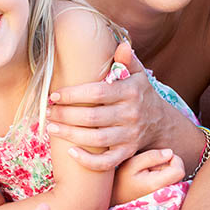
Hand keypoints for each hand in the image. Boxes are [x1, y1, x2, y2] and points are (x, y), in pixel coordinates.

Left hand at [47, 43, 177, 170]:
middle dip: (66, 115)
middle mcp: (131, 114)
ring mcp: (129, 136)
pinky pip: (106, 163)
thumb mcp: (138, 74)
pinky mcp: (127, 152)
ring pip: (96, 140)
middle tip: (49, 113)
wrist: (160, 122)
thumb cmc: (140, 93)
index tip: (54, 95)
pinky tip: (70, 151)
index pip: (98, 93)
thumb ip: (128, 60)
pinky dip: (87, 160)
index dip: (73, 95)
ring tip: (52, 128)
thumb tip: (122, 46)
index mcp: (131, 92)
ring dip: (70, 135)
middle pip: (93, 118)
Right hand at [112, 149, 185, 204]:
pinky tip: (151, 179)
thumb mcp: (132, 164)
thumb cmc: (121, 180)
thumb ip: (151, 156)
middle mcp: (164, 193)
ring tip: (149, 173)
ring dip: (166, 171)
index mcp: (156, 184)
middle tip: (151, 166)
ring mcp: (165, 197)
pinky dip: (164, 177)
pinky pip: (171, 183)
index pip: (179, 170)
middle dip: (168, 165)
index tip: (161, 157)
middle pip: (179, 173)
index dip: (174, 159)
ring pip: (176, 177)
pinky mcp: (164, 197)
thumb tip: (170, 153)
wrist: (115, 198)